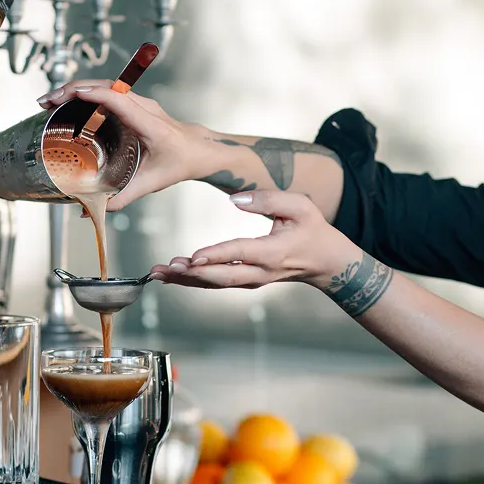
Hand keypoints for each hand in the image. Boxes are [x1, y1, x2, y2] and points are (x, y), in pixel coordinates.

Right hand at [36, 82, 205, 209]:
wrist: (200, 150)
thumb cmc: (180, 163)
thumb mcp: (151, 183)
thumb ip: (122, 198)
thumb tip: (91, 211)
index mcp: (150, 124)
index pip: (120, 100)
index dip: (94, 94)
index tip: (70, 96)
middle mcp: (144, 107)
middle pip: (107, 87)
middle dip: (74, 89)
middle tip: (48, 100)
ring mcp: (140, 102)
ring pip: (105, 86)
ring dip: (77, 89)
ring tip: (51, 100)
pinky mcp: (135, 103)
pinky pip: (108, 92)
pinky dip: (87, 93)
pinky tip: (69, 103)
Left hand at [149, 189, 352, 290]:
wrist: (326, 262)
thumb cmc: (313, 230)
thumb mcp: (300, 206)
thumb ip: (269, 199)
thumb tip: (236, 199)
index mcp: (274, 252)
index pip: (240, 253)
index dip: (216, 255)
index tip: (193, 257)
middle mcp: (260, 271)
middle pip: (221, 277)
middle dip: (191, 274)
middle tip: (165, 268)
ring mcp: (253, 280)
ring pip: (215, 284)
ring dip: (185, 280)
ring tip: (157, 273)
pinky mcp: (246, 281)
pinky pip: (217, 284)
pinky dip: (193, 281)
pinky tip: (172, 275)